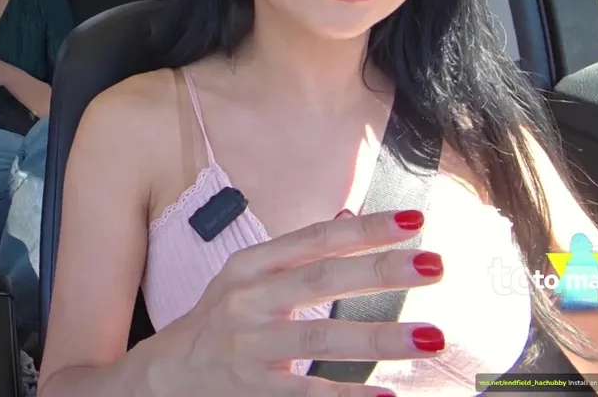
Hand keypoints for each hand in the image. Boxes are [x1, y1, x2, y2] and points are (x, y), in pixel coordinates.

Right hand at [146, 210, 444, 396]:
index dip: (364, 230)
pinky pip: (307, 392)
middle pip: (321, 280)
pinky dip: (347, 395)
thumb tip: (351, 218)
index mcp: (250, 266)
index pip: (315, 241)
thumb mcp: (247, 279)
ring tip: (431, 335)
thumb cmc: (216, 323)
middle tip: (434, 265)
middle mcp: (248, 300)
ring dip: (379, 337)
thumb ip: (298, 254)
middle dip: (380, 272)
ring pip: (320, 338)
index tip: (414, 221)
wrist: (162, 376)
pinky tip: (387, 394)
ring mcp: (249, 345)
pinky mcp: (252, 388)